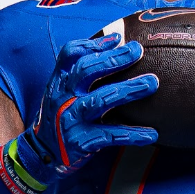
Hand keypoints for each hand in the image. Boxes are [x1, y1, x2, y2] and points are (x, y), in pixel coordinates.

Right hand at [23, 33, 158, 182]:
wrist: (42, 155)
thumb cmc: (61, 115)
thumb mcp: (63, 89)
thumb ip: (82, 67)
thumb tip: (115, 38)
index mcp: (60, 82)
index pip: (70, 54)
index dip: (93, 44)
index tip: (117, 38)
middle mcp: (63, 97)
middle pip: (87, 71)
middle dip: (114, 59)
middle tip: (139, 51)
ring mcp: (71, 119)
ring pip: (101, 100)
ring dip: (128, 90)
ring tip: (152, 83)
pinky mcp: (81, 142)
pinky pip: (110, 136)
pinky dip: (132, 135)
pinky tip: (151, 134)